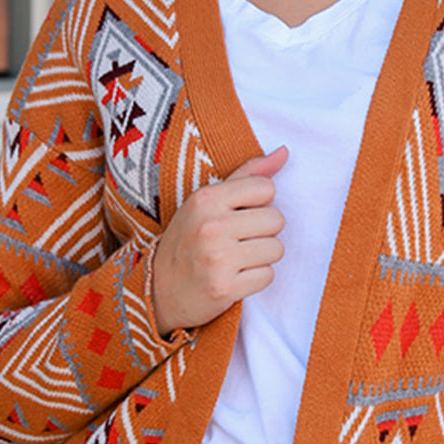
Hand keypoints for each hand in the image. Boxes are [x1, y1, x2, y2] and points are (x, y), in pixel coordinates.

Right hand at [151, 146, 287, 335]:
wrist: (159, 291)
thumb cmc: (189, 241)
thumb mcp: (207, 203)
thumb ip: (246, 176)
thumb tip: (284, 152)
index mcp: (206, 199)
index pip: (266, 188)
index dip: (260, 204)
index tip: (241, 216)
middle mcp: (210, 226)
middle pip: (276, 219)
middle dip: (264, 232)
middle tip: (240, 242)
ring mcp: (217, 258)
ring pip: (276, 249)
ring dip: (262, 257)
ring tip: (238, 260)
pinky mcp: (224, 287)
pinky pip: (267, 276)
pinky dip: (256, 279)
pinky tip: (236, 278)